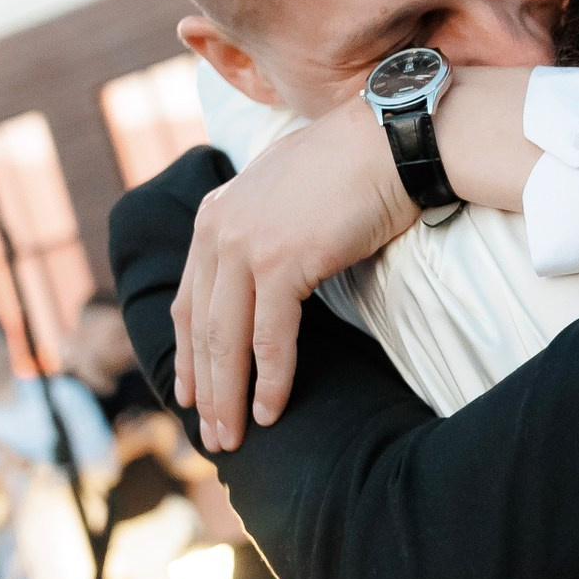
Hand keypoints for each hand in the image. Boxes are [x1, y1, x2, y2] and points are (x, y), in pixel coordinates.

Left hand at [174, 94, 419, 450]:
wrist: (390, 141)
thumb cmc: (353, 167)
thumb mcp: (285, 193)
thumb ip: (260, 228)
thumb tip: (262, 272)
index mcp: (216, 214)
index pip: (190, 300)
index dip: (187, 355)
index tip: (190, 394)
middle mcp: (220, 230)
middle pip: (202, 328)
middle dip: (206, 389)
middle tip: (213, 436)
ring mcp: (247, 245)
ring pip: (227, 341)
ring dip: (230, 396)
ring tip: (235, 437)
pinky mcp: (282, 262)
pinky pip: (270, 338)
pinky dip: (271, 380)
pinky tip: (272, 412)